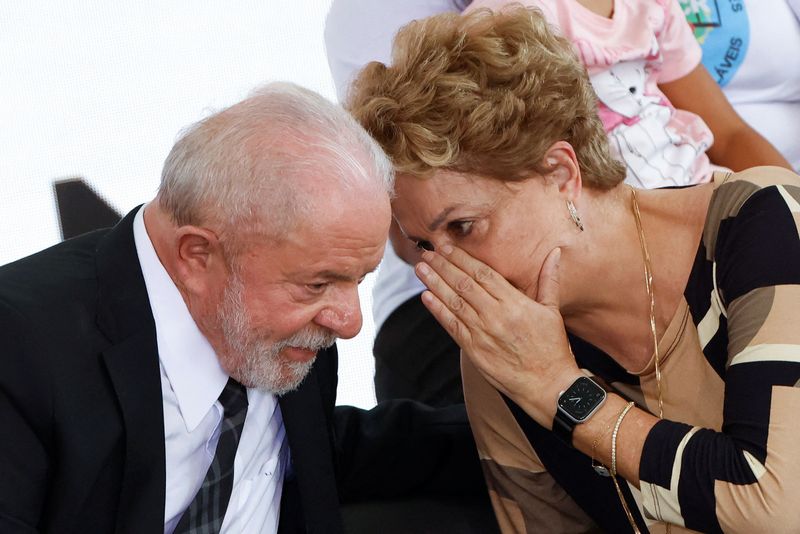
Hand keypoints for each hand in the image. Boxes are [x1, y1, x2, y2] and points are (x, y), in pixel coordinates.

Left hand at [415, 245, 582, 427]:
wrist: (548, 386)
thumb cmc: (552, 348)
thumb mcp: (552, 310)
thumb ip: (549, 279)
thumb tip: (555, 253)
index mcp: (515, 303)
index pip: (482, 273)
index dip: (461, 258)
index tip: (446, 246)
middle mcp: (495, 316)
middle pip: (464, 284)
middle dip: (443, 266)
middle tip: (427, 252)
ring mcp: (482, 334)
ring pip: (454, 303)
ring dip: (435, 284)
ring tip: (420, 269)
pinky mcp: (474, 350)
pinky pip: (452, 326)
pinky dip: (438, 311)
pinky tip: (426, 297)